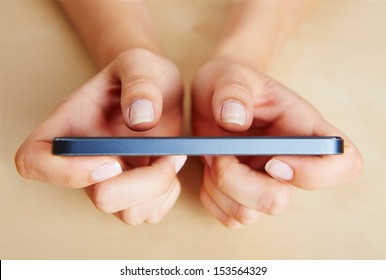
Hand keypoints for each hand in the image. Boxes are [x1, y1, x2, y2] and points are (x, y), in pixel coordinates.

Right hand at [15, 49, 186, 224]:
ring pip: (129, 213)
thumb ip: (139, 83)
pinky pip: (150, 213)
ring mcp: (109, 182)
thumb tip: (140, 119)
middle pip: (100, 198)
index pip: (34, 162)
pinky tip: (171, 166)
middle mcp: (84, 162)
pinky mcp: (133, 193)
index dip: (66, 172)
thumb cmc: (140, 74)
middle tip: (167, 153)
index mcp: (69, 128)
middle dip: (143, 182)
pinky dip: (168, 194)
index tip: (112, 160)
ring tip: (172, 155)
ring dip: (161, 187)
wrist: (157, 89)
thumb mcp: (140, 64)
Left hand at [192, 57, 362, 227]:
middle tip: (221, 154)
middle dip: (239, 181)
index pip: (343, 164)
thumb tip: (234, 119)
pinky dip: (212, 198)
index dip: (314, 173)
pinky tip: (209, 171)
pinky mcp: (242, 196)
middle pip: (279, 200)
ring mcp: (265, 183)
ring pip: (249, 215)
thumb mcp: (229, 75)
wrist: (213, 96)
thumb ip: (233, 91)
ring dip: (220, 188)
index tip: (273, 160)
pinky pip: (229, 217)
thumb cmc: (230, 82)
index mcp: (302, 130)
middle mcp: (289, 162)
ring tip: (213, 157)